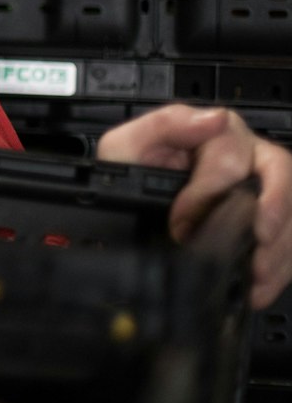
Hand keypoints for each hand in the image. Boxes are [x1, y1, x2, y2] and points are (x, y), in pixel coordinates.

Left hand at [97, 105, 291, 308]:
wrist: (126, 201)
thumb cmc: (130, 169)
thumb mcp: (127, 144)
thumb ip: (164, 126)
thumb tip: (214, 120)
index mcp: (214, 132)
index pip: (230, 156)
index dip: (208, 192)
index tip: (182, 222)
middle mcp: (246, 153)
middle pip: (280, 173)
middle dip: (273, 211)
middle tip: (258, 240)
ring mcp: (262, 183)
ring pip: (291, 206)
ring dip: (282, 243)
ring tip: (260, 272)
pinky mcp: (267, 213)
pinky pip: (289, 233)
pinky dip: (282, 262)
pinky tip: (264, 282)